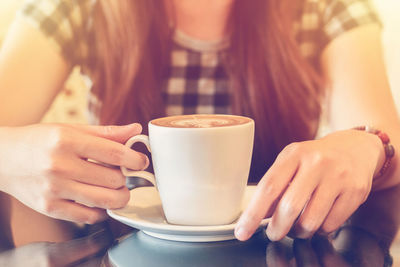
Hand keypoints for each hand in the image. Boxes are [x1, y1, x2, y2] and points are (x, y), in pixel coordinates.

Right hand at [0, 123, 148, 223]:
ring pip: (105, 200)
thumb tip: (136, 130)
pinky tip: (100, 200)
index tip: (141, 161)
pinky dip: (102, 211)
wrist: (4, 158)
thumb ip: (107, 132)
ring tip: (117, 188)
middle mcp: (60, 166)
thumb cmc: (41, 140)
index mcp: (67, 141)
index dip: (135, 159)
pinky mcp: (50, 207)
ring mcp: (54, 189)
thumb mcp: (71, 129)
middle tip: (123, 174)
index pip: (114, 153)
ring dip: (119, 196)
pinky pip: (89, 216)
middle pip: (113, 179)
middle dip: (125, 177)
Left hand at [235, 129, 382, 240]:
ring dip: (299, 232)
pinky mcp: (356, 192)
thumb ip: (275, 185)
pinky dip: (320, 230)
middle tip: (273, 234)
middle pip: (289, 207)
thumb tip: (258, 215)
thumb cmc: (314, 159)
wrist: (354, 148)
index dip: (253, 213)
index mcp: (295, 154)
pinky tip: (318, 220)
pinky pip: (331, 225)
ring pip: (311, 221)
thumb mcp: (291, 162)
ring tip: (297, 227)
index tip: (242, 231)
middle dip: (277, 229)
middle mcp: (317, 163)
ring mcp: (338, 177)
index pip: (269, 187)